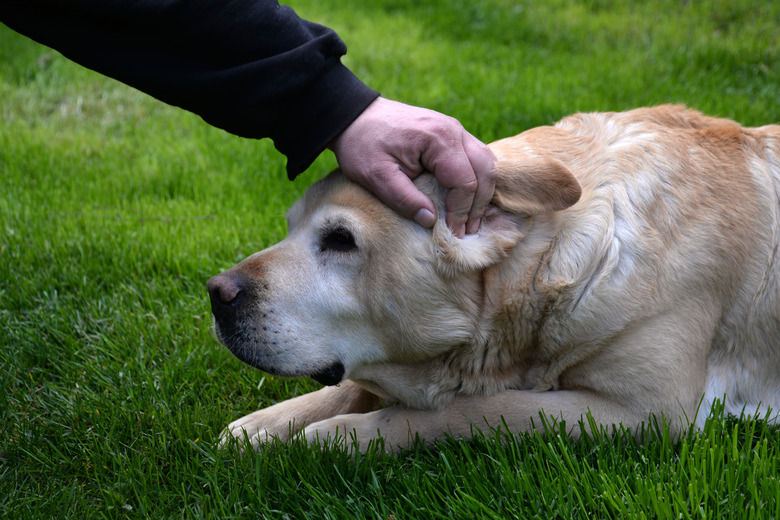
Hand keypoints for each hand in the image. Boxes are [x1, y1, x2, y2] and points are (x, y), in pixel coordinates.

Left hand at [329, 97, 495, 236]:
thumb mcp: (376, 177)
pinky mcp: (450, 133)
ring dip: (482, 192)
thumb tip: (431, 221)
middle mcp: (453, 130)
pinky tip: (468, 198)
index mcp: (438, 139)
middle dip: (478, 204)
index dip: (461, 211)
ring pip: (486, 162)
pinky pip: (476, 156)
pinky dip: (477, 178)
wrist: (354, 117)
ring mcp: (454, 129)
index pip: (465, 181)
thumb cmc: (363, 144)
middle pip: (484, 171)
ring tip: (470, 219)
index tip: (453, 232)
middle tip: (468, 231)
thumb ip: (404, 199)